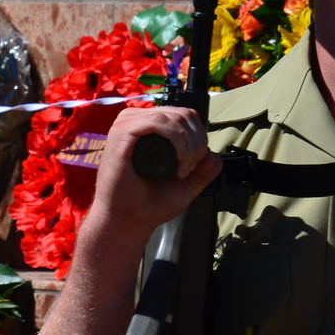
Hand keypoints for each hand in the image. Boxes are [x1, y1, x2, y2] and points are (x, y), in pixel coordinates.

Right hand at [83, 107, 221, 242]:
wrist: (127, 220)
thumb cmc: (148, 203)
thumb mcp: (186, 184)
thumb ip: (203, 170)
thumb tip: (213, 155)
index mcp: (148, 127)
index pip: (185, 115)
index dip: (199, 137)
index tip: (194, 165)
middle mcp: (137, 120)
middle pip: (184, 114)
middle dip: (197, 143)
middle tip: (188, 170)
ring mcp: (127, 124)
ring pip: (174, 118)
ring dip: (188, 145)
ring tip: (182, 169)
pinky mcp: (121, 132)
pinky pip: (159, 122)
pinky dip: (177, 141)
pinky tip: (176, 164)